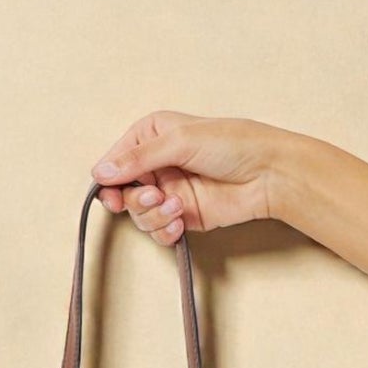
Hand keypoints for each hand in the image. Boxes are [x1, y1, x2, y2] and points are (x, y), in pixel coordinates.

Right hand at [92, 111, 290, 244]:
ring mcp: (168, 191)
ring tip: (177, 207)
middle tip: (155, 196)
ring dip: (154, 216)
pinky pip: (158, 232)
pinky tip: (181, 222)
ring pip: (139, 215)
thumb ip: (138, 158)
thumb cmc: (232, 144)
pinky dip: (165, 231)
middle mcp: (156, 164)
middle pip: (122, 192)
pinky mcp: (181, 216)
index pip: (114, 161)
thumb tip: (100, 172)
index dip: (109, 180)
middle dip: (136, 199)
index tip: (114, 194)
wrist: (267, 175)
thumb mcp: (180, 141)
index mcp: (151, 136)